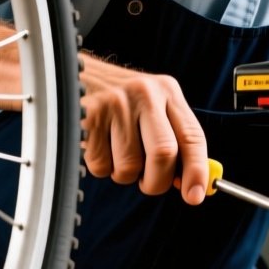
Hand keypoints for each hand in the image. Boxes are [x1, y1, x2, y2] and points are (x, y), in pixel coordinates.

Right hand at [81, 56, 210, 203]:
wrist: (71, 73)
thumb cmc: (119, 99)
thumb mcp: (153, 106)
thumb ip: (174, 140)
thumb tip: (188, 184)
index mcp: (168, 91)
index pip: (192, 136)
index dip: (197, 170)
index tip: (195, 195)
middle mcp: (144, 94)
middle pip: (163, 154)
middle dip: (157, 181)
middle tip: (148, 182)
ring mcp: (115, 105)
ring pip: (129, 167)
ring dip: (124, 174)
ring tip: (117, 152)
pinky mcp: (88, 118)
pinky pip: (101, 166)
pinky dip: (101, 167)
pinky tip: (99, 144)